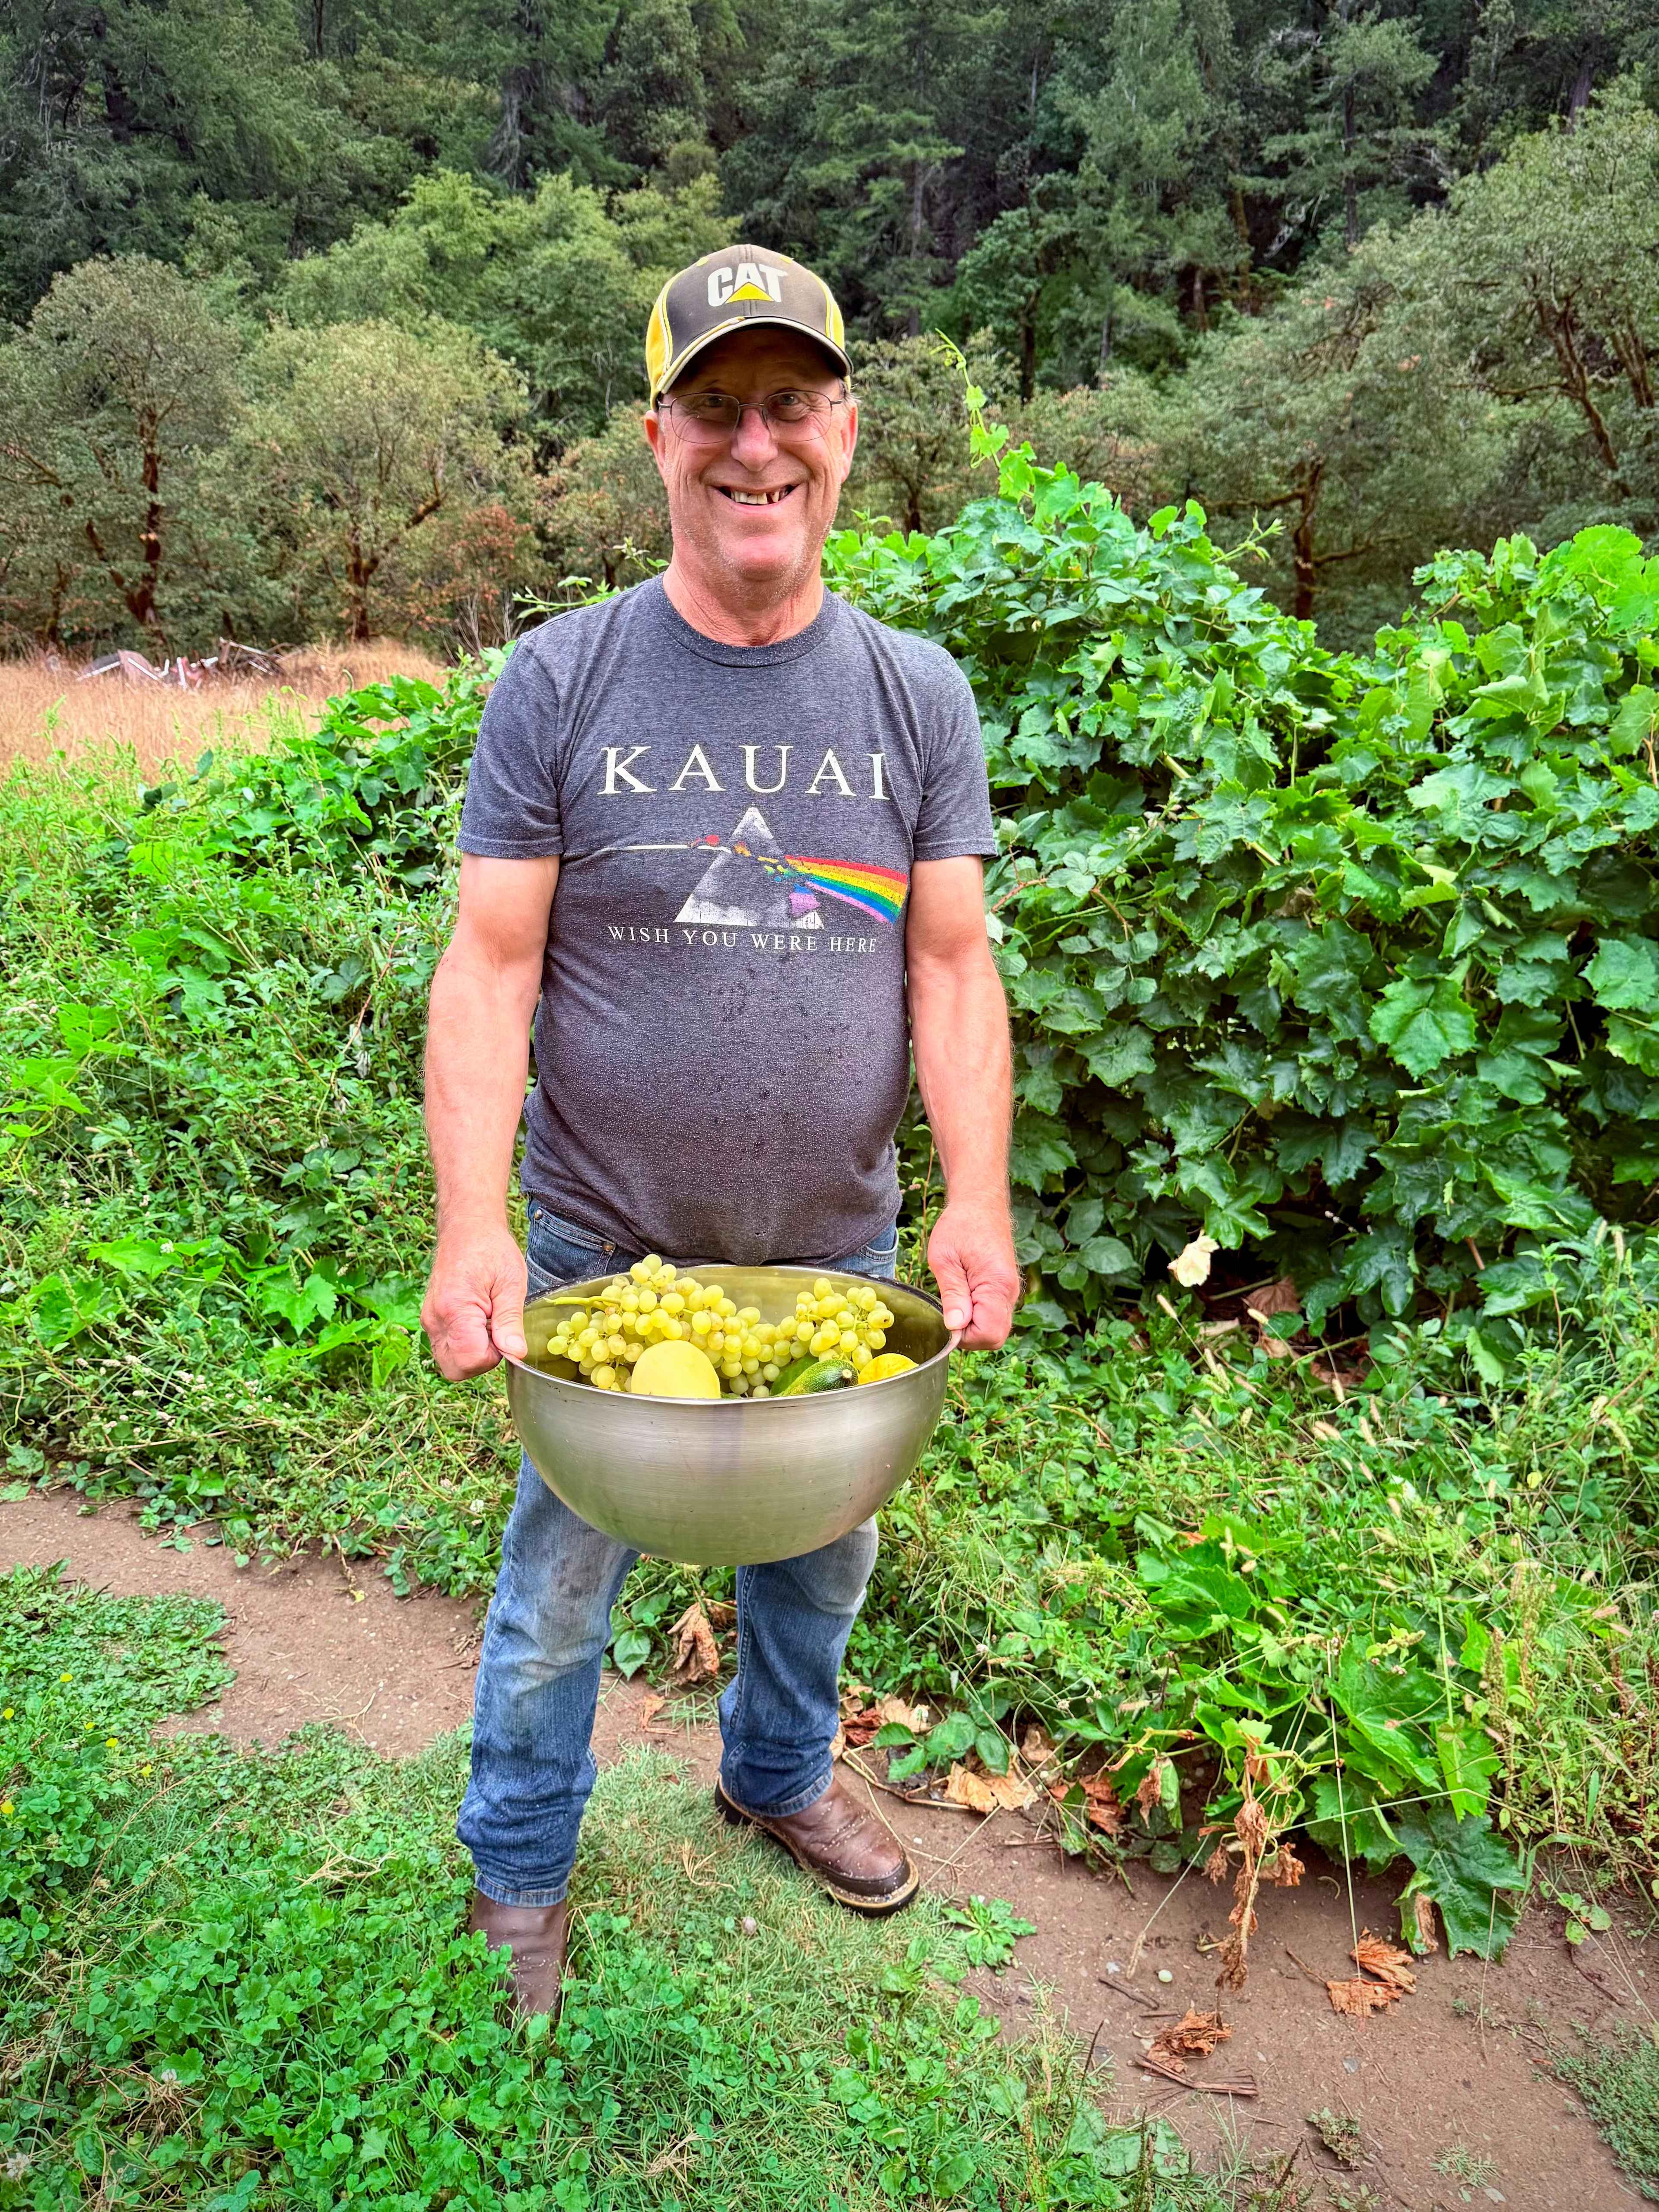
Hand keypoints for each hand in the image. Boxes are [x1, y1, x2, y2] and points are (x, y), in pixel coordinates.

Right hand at [422, 1220, 528, 1378]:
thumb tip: (516, 1354)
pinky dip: (463, 1346)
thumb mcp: (511, 1283)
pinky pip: (445, 1348)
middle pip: (457, 1369)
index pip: (472, 1359)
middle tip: (497, 1333)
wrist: (467, 1229)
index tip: (505, 1334)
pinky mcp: (430, 1319)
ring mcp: (429, 1320)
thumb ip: (510, 1322)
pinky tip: (477, 1323)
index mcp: (455, 1309)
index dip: (495, 1356)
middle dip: (482, 1361)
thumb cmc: (491, 1250)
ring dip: (472, 1354)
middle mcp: (435, 1319)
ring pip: (449, 1363)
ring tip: (487, 1325)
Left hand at [926, 1200, 1020, 1349]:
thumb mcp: (945, 1258)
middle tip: (948, 1311)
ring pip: (995, 1328)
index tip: (946, 1319)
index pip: (988, 1334)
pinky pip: (994, 1315)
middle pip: (994, 1336)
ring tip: (954, 1300)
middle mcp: (1010, 1292)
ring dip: (972, 1325)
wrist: (980, 1203)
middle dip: (968, 1334)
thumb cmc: (960, 1225)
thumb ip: (952, 1294)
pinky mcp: (1004, 1289)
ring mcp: (1009, 1292)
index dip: (964, 1336)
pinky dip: (977, 1315)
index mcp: (997, 1285)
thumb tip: (955, 1327)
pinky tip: (962, 1297)